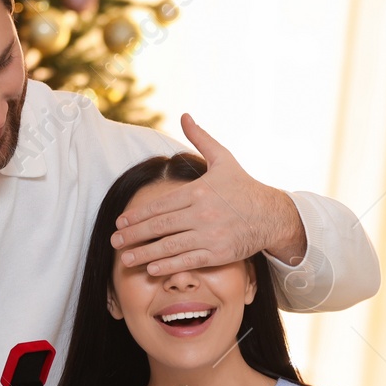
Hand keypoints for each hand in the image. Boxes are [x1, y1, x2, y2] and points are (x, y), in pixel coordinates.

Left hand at [110, 114, 307, 274]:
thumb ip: (201, 139)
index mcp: (198, 191)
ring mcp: (209, 235)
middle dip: (134, 235)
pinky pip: (188, 261)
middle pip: (160, 226)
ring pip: (170, 246)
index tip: (121, 221)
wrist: (271, 214)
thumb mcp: (223, 159)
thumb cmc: (244, 186)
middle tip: (114, 241)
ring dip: (144, 254)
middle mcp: (202, 214)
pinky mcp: (218, 254)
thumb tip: (185, 115)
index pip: (160, 205)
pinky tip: (151, 269)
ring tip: (125, 259)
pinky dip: (168, 266)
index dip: (138, 215)